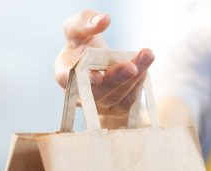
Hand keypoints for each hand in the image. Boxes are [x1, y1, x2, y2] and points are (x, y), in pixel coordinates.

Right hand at [54, 10, 153, 127]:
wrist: (97, 63)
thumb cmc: (82, 44)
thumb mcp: (78, 27)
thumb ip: (86, 21)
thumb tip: (104, 20)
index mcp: (64, 71)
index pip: (67, 78)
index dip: (81, 79)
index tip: (97, 77)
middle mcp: (80, 93)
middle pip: (98, 92)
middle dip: (115, 79)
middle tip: (131, 67)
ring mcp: (98, 104)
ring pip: (116, 97)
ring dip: (133, 78)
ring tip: (146, 55)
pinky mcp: (115, 110)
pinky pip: (129, 101)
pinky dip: (139, 82)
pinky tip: (145, 66)